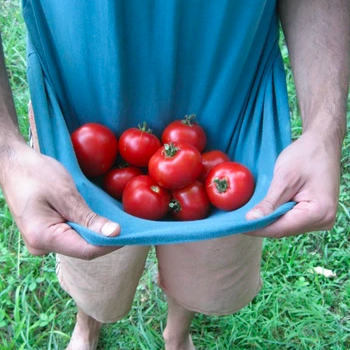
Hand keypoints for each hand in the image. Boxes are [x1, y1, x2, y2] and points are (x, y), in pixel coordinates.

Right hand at [0, 143, 121, 258]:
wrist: (13, 163)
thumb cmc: (37, 173)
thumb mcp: (66, 194)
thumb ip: (89, 218)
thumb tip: (114, 234)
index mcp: (44, 238)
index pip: (87, 250)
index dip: (111, 244)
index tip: (131, 233)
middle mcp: (41, 246)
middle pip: (83, 248)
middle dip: (104, 238)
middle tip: (125, 224)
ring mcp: (42, 241)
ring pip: (77, 242)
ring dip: (95, 232)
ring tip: (111, 218)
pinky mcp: (45, 233)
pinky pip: (70, 235)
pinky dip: (84, 227)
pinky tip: (94, 217)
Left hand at [245, 130, 340, 237]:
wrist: (322, 144)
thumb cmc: (305, 156)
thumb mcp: (284, 178)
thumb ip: (269, 203)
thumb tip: (250, 220)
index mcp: (319, 212)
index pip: (281, 228)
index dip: (257, 228)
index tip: (236, 226)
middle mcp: (323, 220)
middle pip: (284, 229)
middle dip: (261, 225)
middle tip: (237, 220)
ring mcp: (320, 219)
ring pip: (286, 226)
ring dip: (268, 221)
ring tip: (247, 216)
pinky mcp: (315, 215)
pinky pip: (291, 220)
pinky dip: (276, 216)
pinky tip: (263, 210)